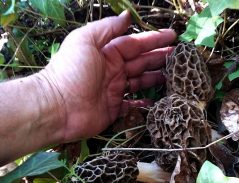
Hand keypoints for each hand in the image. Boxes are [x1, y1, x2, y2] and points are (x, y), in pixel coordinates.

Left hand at [40, 11, 175, 142]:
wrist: (58, 107)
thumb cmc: (71, 71)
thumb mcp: (85, 40)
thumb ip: (107, 28)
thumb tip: (127, 15)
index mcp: (107, 53)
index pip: (135, 44)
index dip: (153, 40)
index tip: (172, 37)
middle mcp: (113, 71)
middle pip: (140, 62)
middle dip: (159, 57)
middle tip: (178, 56)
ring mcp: (114, 91)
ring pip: (139, 82)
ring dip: (155, 78)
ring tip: (172, 76)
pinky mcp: (114, 109)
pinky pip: (132, 105)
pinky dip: (143, 103)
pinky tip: (155, 101)